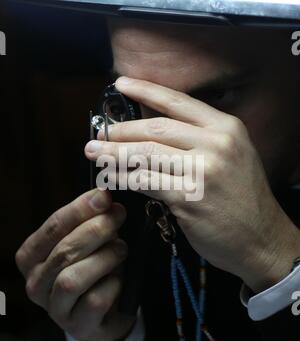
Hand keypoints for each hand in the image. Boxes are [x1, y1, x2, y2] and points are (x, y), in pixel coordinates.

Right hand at [16, 189, 135, 340]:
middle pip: (64, 251)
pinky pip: (95, 301)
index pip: (53, 228)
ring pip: (73, 279)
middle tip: (118, 216)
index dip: (79, 210)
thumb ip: (89, 220)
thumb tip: (103, 197)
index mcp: (32, 256)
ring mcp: (55, 308)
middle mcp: (36, 283)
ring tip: (121, 249)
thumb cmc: (92, 266)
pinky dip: (112, 284)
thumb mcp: (86, 240)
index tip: (103, 196)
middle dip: (95, 230)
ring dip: (104, 258)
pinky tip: (119, 277)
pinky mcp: (78, 325)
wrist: (105, 305)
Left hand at [85, 77, 299, 292]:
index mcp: (226, 128)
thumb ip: (197, 140)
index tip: (121, 84)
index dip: (145, 90)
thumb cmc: (241, 198)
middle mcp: (216, 144)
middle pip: (156, 128)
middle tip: (100, 133)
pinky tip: (111, 177)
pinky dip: (124, 178)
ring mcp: (203, 171)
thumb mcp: (230, 157)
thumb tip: (154, 131)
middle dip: (121, 130)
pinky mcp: (188, 198)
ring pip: (146, 154)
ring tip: (95, 152)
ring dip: (114, 153)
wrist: (261, 238)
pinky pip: (146, 182)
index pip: (178, 102)